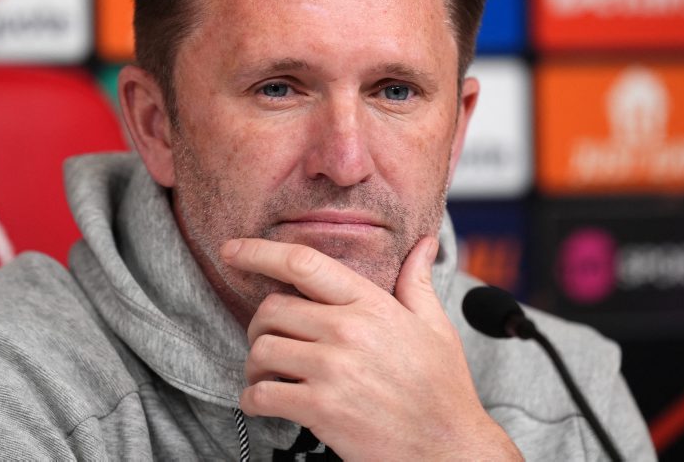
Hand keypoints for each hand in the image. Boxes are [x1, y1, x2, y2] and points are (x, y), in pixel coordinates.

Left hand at [221, 236, 521, 460]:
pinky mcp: (321, 409)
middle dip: (260, 324)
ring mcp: (333, 369)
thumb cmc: (442, 390)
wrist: (450, 449)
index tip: (233, 250)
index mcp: (371, 304)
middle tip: (270, 341)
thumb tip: (425, 243)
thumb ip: (417, 282)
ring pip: (261, 350)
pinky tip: (265, 403)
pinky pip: (262, 395)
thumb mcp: (436, 327)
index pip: (303, 263)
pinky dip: (253, 400)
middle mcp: (348, 330)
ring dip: (255, 365)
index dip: (259, 252)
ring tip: (269, 376)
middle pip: (271, 309)